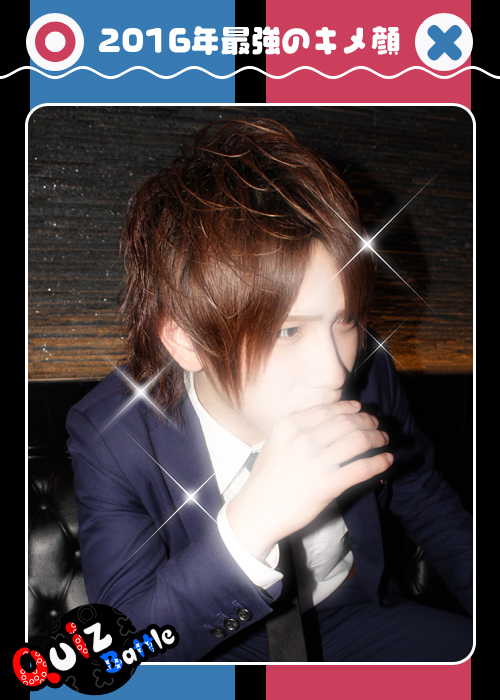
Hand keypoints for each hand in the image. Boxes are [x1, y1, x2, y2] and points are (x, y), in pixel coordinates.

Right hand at [225, 400, 391, 559]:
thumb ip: (300, 428)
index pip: (330, 410)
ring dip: (376, 438)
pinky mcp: (327, 484)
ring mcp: (315, 462)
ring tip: (383, 440)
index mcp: (289, 425)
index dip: (351, 409)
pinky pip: (362, 468)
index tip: (361, 411)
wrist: (257, 511)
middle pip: (347, 422)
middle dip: (367, 421)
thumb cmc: (267, 478)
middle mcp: (303, 439)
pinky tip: (387, 460)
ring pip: (358, 440)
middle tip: (376, 425)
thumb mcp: (276, 442)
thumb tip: (334, 417)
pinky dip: (379, 462)